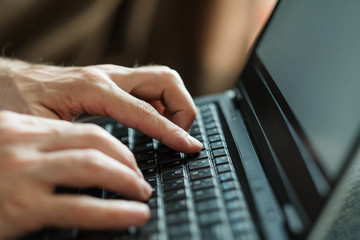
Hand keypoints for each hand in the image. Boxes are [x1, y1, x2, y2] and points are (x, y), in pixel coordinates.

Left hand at [0, 58, 201, 152]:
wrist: (8, 82)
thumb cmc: (19, 102)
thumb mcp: (42, 127)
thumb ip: (77, 139)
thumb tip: (109, 161)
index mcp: (95, 88)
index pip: (147, 111)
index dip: (173, 132)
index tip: (190, 146)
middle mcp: (109, 77)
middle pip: (166, 81)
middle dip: (183, 108)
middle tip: (180, 136)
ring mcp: (113, 77)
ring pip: (162, 80)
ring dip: (176, 104)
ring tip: (171, 132)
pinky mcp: (113, 82)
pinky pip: (150, 88)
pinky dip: (162, 105)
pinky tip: (155, 124)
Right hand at [0, 111, 151, 238]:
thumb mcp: (5, 148)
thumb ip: (35, 150)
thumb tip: (72, 159)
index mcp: (23, 130)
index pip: (84, 131)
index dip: (116, 146)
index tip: (129, 160)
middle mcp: (26, 144)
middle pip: (95, 142)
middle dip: (126, 161)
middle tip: (140, 179)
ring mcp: (24, 174)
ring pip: (93, 167)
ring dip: (126, 180)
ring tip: (142, 195)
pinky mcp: (22, 207)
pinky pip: (80, 207)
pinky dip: (113, 212)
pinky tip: (133, 216)